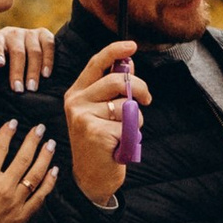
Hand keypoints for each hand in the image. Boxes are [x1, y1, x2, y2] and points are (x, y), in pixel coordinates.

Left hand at [0, 23, 55, 91]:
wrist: (19, 50)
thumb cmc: (1, 61)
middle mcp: (12, 33)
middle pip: (17, 52)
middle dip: (18, 71)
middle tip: (19, 90)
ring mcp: (29, 32)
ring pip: (34, 51)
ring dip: (34, 70)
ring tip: (32, 88)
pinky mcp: (44, 34)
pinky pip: (49, 45)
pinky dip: (48, 60)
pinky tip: (46, 74)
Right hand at [0, 117, 58, 222]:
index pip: (0, 147)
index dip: (7, 132)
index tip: (13, 122)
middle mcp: (4, 187)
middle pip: (23, 157)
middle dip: (33, 140)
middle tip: (40, 128)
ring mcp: (15, 202)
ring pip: (35, 175)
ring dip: (45, 157)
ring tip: (51, 144)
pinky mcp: (22, 217)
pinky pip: (40, 197)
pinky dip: (48, 183)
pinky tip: (53, 172)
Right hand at [62, 42, 146, 203]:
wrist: (92, 177)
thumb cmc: (102, 142)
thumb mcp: (104, 111)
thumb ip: (113, 89)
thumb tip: (129, 62)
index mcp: (77, 93)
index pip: (96, 63)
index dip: (115, 51)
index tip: (131, 45)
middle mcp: (75, 102)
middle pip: (117, 81)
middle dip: (140, 88)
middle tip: (147, 100)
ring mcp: (83, 116)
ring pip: (126, 105)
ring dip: (135, 120)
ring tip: (124, 133)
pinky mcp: (94, 131)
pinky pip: (127, 125)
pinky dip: (131, 136)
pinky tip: (119, 145)